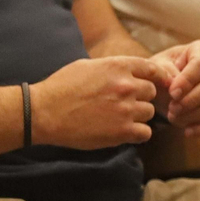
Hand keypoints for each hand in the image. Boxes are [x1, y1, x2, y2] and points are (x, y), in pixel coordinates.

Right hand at [30, 56, 167, 149]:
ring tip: (122, 118)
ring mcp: (126, 109)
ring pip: (149, 112)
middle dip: (141, 97)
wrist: (45, 112)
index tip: (153, 84)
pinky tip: (124, 132)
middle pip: (151, 92)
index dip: (154, 77)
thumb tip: (127, 71)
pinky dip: (138, 134)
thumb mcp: (87, 66)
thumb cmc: (61, 87)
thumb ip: (112, 68)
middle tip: (126, 104)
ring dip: (139, 116)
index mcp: (117, 66)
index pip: (151, 69)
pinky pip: (145, 133)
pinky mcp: (123, 131)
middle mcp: (126, 86)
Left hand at [152, 42, 199, 136]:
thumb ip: (164, 73)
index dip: (187, 81)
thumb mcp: (159, 68)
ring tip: (174, 118)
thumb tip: (174, 85)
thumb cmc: (164, 73)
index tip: (172, 93)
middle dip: (191, 101)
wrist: (169, 86)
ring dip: (195, 116)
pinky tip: (188, 132)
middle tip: (172, 109)